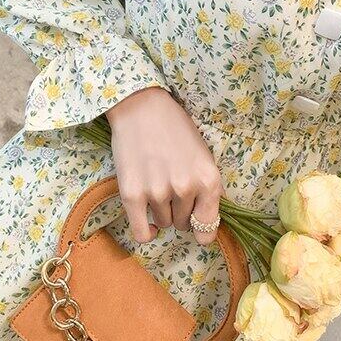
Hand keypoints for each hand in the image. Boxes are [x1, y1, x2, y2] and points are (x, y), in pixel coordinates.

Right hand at [105, 86, 222, 244]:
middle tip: (171, 188)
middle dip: (179, 211)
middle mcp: (185, 189)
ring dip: (161, 212)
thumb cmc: (175, 128)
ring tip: (156, 185)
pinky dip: (146, 232)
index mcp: (208, 180)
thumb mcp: (203, 155)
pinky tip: (147, 220)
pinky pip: (142, 233)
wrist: (141, 107)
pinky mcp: (132, 195)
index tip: (196, 223)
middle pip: (183, 223)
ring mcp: (157, 192)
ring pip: (163, 224)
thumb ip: (207, 187)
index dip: (201, 227)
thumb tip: (206, 221)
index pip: (208, 227)